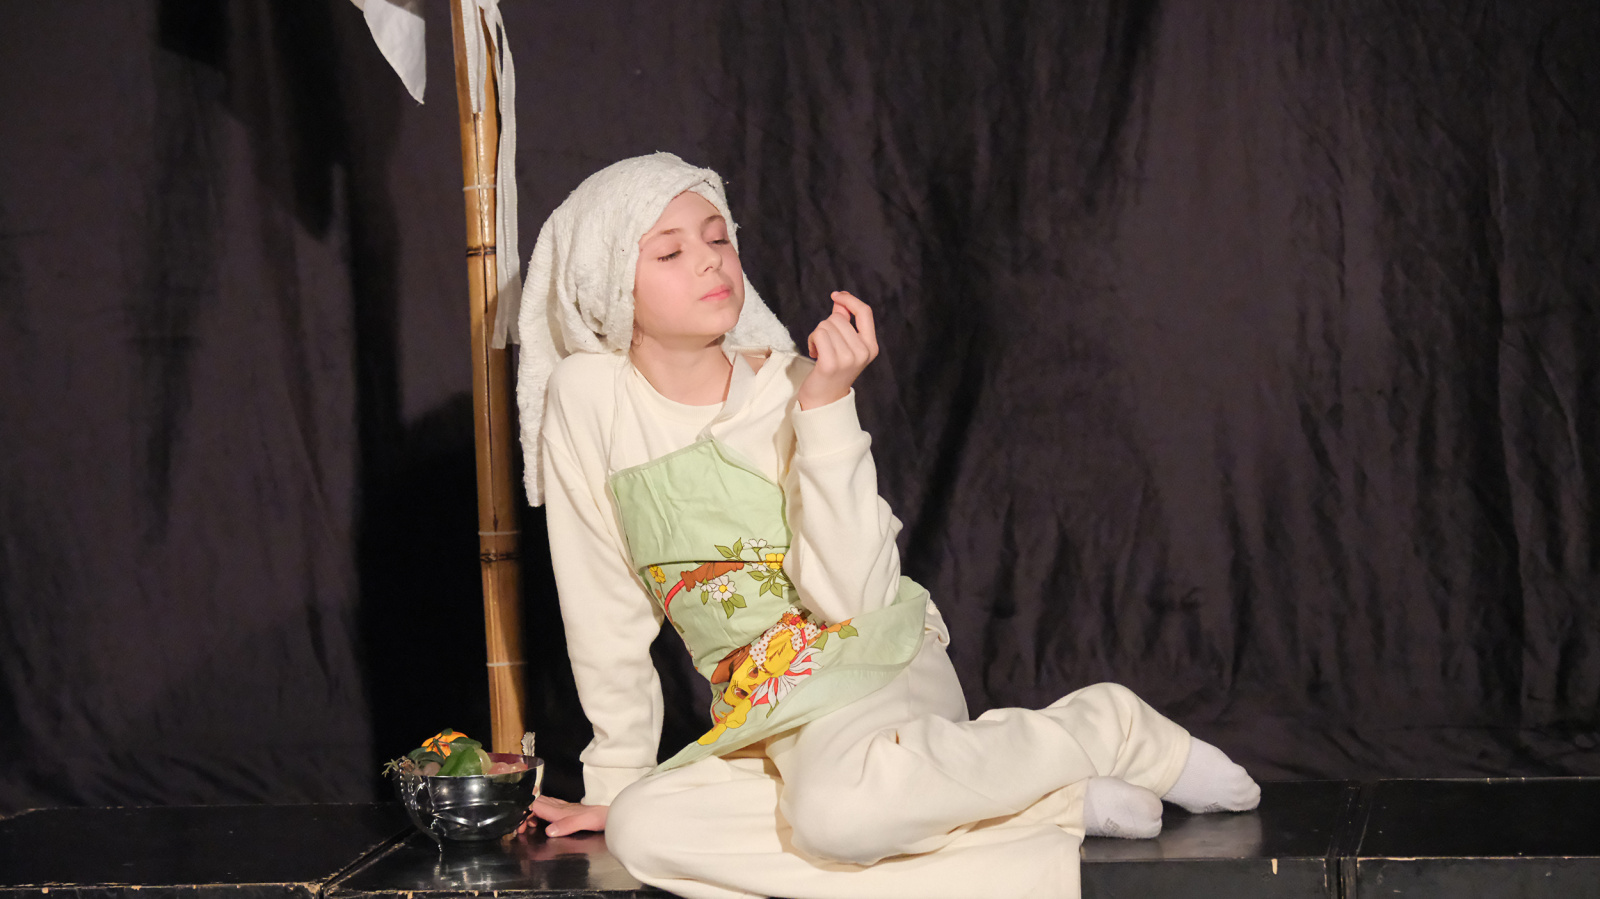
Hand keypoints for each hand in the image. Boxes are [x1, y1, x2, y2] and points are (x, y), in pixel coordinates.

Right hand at [516, 794, 608, 836]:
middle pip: (537, 802)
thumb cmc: (598, 818)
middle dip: (526, 811)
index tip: (520, 823)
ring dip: (533, 810)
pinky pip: (551, 806)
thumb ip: (566, 826)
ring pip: (544, 803)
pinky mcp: (570, 811)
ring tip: (529, 822)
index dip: (525, 812)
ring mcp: (565, 808)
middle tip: (521, 824)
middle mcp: (561, 808)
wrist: (611, 815)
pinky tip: (544, 817)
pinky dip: (542, 810)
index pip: (536, 805)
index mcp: (560, 811)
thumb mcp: (582, 823)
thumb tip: (549, 831)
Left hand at [798, 291, 878, 409]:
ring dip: (817, 335)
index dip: (849, 300)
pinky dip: (812, 340)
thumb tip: (839, 301)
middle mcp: (862, 352)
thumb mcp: (846, 346)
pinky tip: (814, 353)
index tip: (836, 296)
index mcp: (871, 347)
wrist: (825, 400)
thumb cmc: (834, 371)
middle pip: (838, 318)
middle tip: (825, 345)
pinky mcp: (830, 363)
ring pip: (826, 325)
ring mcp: (847, 359)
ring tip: (820, 351)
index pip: (865, 312)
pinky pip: (818, 334)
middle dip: (826, 326)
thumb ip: (845, 323)